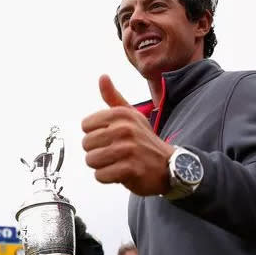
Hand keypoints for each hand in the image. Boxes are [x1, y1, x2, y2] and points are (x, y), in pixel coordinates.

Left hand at [81, 75, 173, 195]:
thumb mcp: (131, 115)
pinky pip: (101, 175)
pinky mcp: (130, 169)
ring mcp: (128, 149)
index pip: (85, 125)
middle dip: (96, 152)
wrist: (169, 166)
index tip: (110, 138)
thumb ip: (113, 97)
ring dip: (101, 166)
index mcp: (121, 114)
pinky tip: (121, 173)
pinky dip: (107, 177)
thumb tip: (102, 76)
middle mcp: (125, 129)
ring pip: (91, 160)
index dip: (95, 134)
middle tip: (114, 153)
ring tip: (117, 163)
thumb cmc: (144, 140)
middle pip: (86, 144)